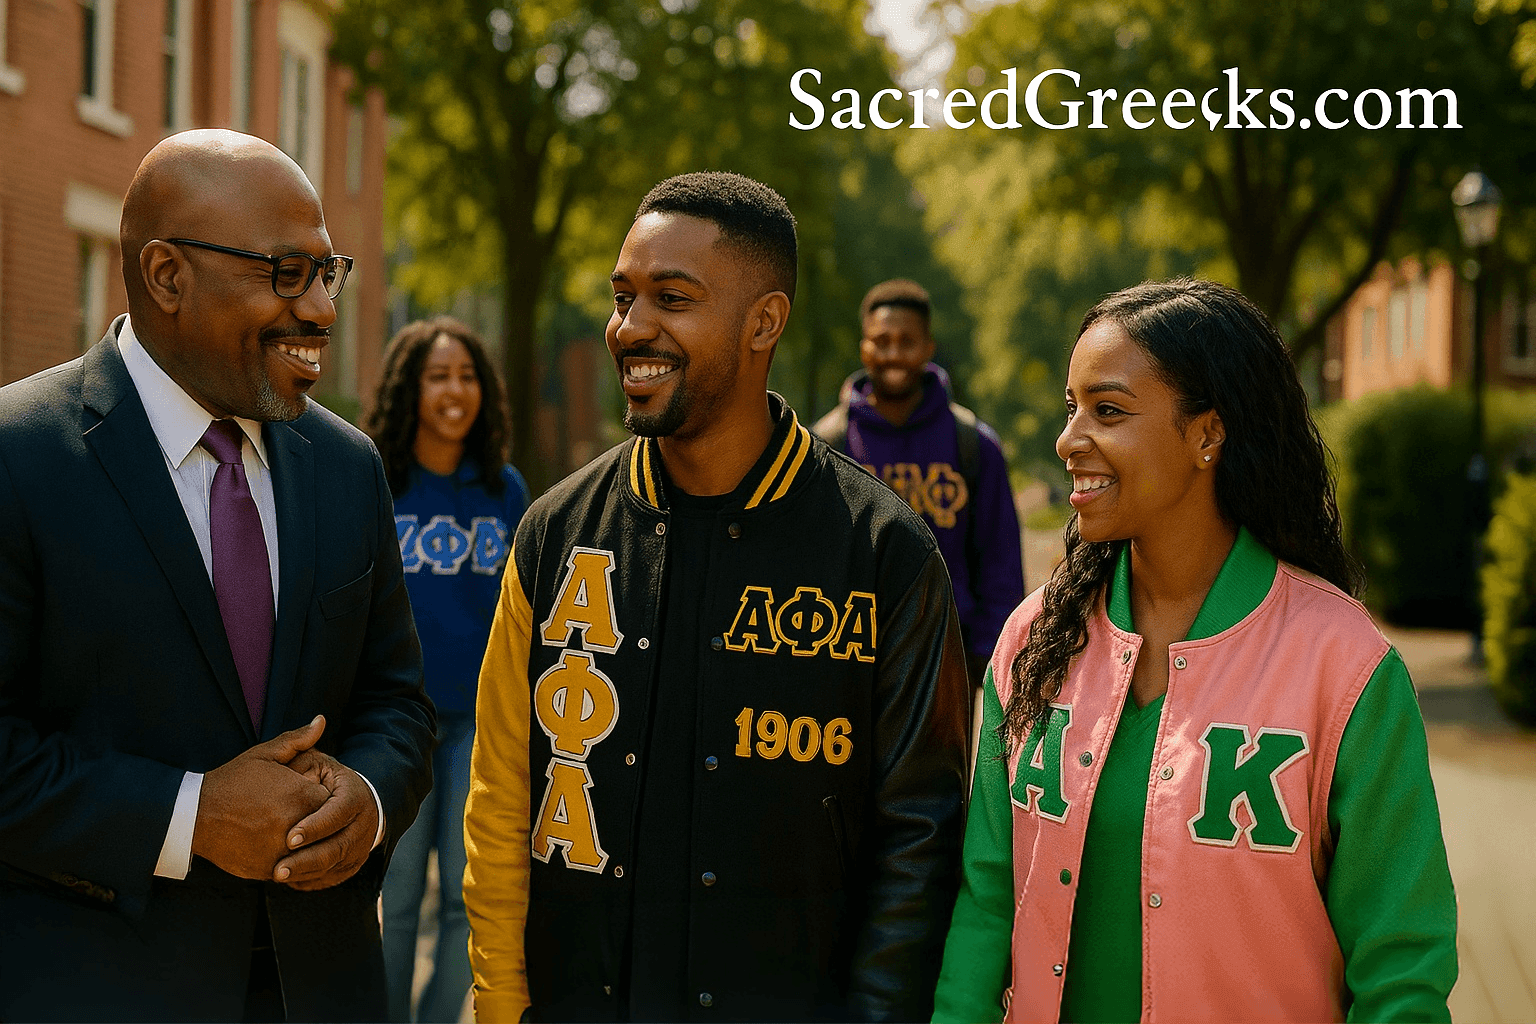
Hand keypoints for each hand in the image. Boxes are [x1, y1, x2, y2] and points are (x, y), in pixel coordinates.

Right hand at [191, 716, 331, 879]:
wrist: (195, 815)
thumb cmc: (232, 781)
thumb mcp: (264, 755)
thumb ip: (298, 739)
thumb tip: (322, 720)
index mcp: (301, 796)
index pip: (335, 802)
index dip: (325, 799)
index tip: (312, 795)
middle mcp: (296, 826)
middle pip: (326, 829)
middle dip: (319, 822)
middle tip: (298, 814)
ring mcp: (282, 851)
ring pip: (311, 852)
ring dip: (306, 844)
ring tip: (287, 831)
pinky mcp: (268, 870)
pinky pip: (291, 868)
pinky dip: (289, 860)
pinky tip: (276, 847)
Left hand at [272, 747, 379, 890]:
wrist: (351, 803)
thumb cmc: (322, 780)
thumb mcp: (314, 759)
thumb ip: (305, 742)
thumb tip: (318, 720)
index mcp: (355, 793)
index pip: (338, 813)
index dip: (315, 826)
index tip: (288, 836)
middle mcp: (365, 821)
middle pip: (340, 845)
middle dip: (308, 858)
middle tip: (278, 867)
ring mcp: (362, 844)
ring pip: (338, 864)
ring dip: (309, 873)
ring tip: (278, 875)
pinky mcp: (355, 862)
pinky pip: (336, 876)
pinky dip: (315, 880)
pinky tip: (292, 881)